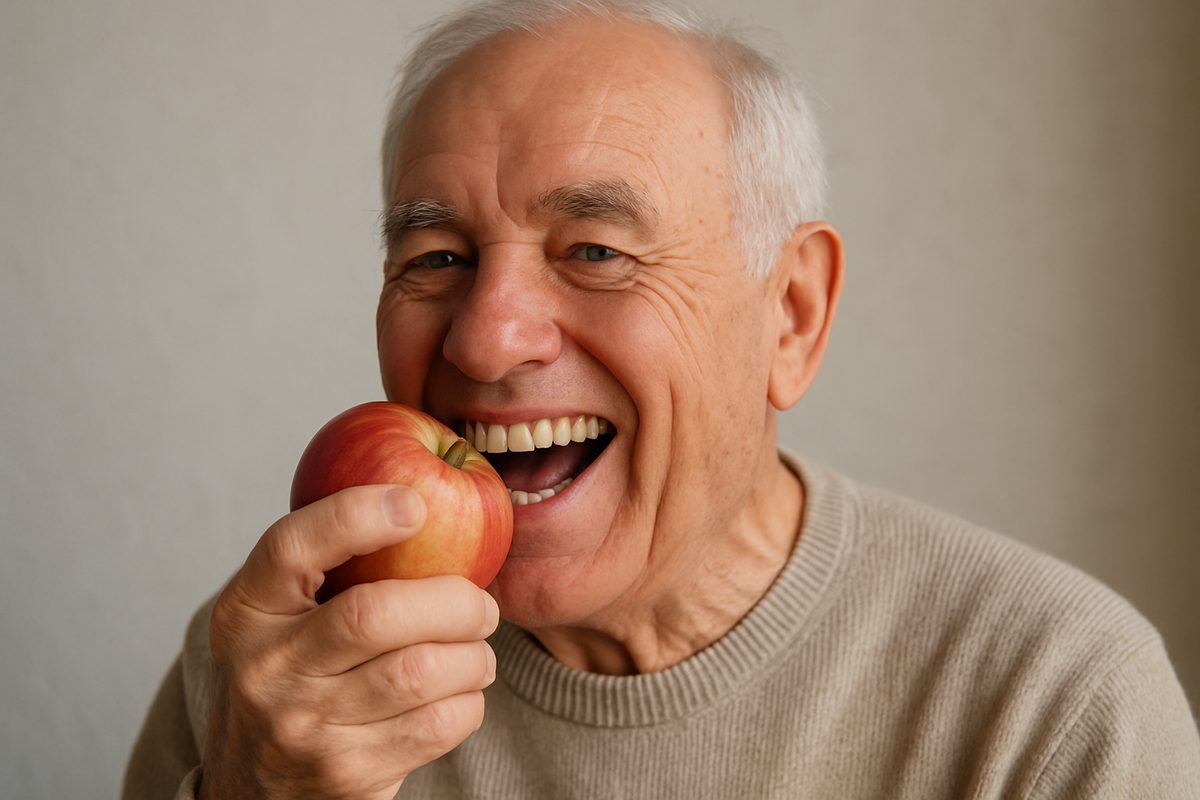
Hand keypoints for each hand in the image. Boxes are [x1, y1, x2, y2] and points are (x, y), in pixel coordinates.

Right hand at [199, 485, 498, 799]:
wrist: (257, 786)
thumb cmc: (293, 673)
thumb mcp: (282, 617)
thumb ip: (329, 564)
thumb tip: (422, 491)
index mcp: (246, 610)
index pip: (292, 547)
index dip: (355, 515)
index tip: (415, 504)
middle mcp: (264, 668)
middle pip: (374, 615)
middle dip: (452, 602)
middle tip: (482, 605)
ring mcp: (301, 725)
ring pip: (418, 672)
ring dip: (472, 656)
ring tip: (479, 650)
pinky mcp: (344, 773)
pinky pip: (436, 724)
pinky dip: (468, 702)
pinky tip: (463, 693)